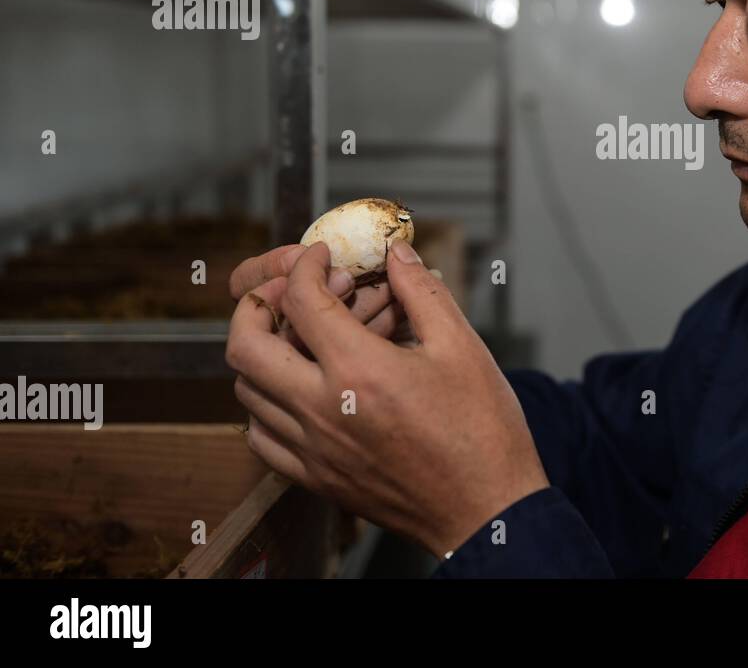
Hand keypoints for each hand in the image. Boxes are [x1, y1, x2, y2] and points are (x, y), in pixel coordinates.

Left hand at [225, 240, 549, 556]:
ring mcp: (314, 449)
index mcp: (360, 371)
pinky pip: (262, 438)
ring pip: (247, 391)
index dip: (309, 267)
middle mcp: (323, 410)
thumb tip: (397, 255)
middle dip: (258, 306)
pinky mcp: (317, 479)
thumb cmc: (483, 430)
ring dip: (263, 353)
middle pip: (246, 346)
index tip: (323, 258)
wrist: (487, 507)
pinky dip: (268, 405)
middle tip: (288, 292)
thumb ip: (422, 293)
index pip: (304, 301)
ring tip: (299, 339)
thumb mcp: (462, 347)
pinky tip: (299, 391)